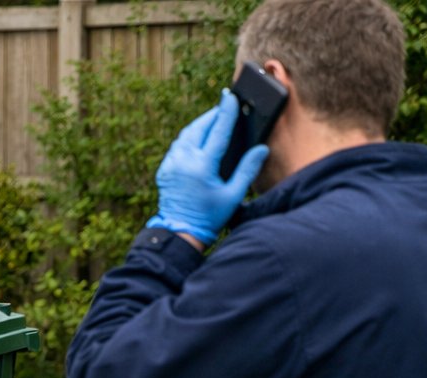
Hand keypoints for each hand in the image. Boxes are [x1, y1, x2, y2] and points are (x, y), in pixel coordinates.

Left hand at [147, 90, 269, 245]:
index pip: (217, 131)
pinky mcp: (164, 170)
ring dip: (200, 125)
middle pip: (199, 128)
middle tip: (225, 106)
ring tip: (213, 120)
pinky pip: (177, 146)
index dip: (226, 112)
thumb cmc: (210, 216)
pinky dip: (188, 138)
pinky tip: (197, 138)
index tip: (230, 96)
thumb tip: (262, 149)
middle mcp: (184, 161)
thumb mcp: (233, 194)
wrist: (181, 231)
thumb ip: (248, 169)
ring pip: (185, 135)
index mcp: (202, 166)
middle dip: (212, 115)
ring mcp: (171, 165)